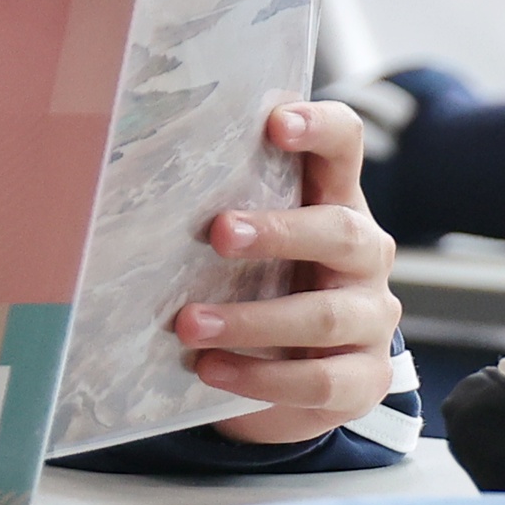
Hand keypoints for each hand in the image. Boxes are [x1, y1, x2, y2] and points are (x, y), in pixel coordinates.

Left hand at [180, 98, 402, 443]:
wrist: (290, 379)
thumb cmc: (260, 287)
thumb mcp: (248, 246)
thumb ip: (223, 213)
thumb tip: (132, 184)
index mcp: (336, 202)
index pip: (345, 147)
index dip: (320, 128)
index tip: (275, 123)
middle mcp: (366, 254)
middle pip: (340, 230)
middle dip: (278, 232)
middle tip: (219, 232)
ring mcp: (372, 317)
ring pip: (325, 315)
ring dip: (251, 320)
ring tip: (189, 324)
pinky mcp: (366, 379)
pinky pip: (319, 381)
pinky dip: (262, 378)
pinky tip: (212, 369)